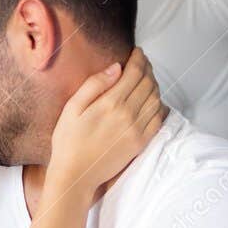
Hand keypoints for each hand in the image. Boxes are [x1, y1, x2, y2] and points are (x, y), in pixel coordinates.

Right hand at [47, 46, 164, 198]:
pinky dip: (158, 105)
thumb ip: (94, 85)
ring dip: (154, 84)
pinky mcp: (141, 142)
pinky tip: (151, 100)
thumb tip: (116, 67)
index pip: (135, 72)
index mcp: (111, 103)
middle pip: (148, 83)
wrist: (75, 175)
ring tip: (146, 79)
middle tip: (142, 63)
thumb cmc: (68, 141)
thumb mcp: (72, 108)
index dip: (139, 58)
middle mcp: (128, 114)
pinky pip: (158, 118)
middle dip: (147, 68)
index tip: (137, 52)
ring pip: (156, 98)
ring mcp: (137, 129)